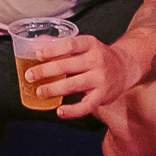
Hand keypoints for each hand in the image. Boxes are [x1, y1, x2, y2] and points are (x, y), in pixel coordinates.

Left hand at [18, 31, 135, 118]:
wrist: (125, 67)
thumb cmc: (98, 56)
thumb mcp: (84, 45)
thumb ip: (61, 46)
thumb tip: (34, 45)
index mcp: (90, 44)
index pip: (69, 45)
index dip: (52, 50)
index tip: (37, 55)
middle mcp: (97, 60)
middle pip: (67, 65)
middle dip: (45, 71)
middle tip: (30, 76)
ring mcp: (100, 79)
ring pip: (72, 85)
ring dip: (52, 89)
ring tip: (39, 92)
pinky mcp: (103, 96)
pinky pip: (85, 106)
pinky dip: (71, 111)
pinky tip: (59, 111)